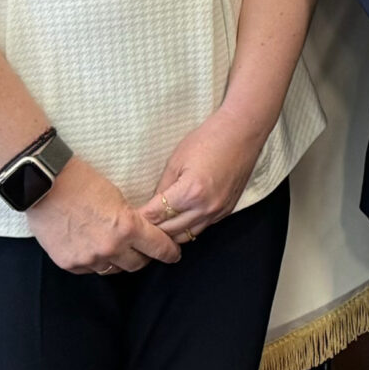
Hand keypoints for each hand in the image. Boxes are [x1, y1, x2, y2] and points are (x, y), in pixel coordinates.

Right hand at [27, 156, 181, 275]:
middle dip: (142, 256)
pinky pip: (89, 269)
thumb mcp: (116, 196)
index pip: (159, 249)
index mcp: (128, 228)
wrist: (43, 184)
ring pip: (113, 269)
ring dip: (116, 260)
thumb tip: (139, 233)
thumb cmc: (81, 182)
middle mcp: (110, 248)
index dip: (170, 252)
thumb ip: (130, 219)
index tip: (173, 254)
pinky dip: (93, 261)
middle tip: (141, 249)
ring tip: (111, 246)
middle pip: (137, 264)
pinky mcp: (69, 263)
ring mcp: (89, 258)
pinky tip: (88, 247)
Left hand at [147, 112, 269, 242]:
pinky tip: (176, 222)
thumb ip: (163, 187)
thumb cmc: (208, 140)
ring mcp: (218, 212)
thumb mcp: (176, 160)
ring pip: (186, 236)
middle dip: (152, 231)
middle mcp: (205, 208)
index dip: (140, 218)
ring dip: (169, 234)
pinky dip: (186, 228)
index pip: (157, 216)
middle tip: (136, 228)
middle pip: (170, 232)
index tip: (127, 220)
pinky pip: (201, 228)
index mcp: (190, 193)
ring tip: (154, 229)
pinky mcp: (226, 211)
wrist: (241, 133)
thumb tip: (151, 207)